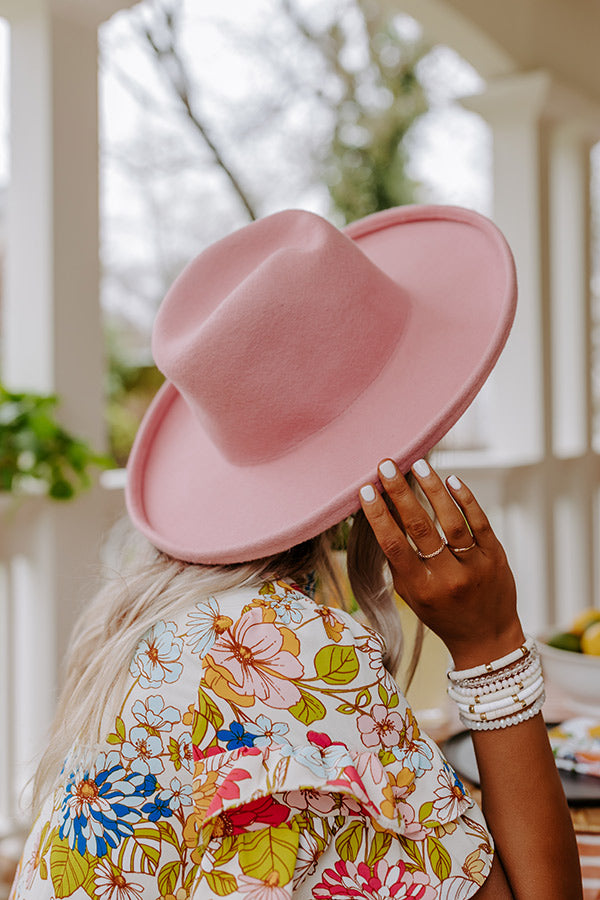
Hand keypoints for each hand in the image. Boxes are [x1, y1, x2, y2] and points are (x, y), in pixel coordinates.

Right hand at [359, 458, 524, 668]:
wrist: (486, 638)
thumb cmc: (440, 612)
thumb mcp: (411, 593)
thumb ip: (398, 558)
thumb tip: (382, 513)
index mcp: (420, 588)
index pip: (394, 545)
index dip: (378, 516)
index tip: (365, 490)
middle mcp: (448, 578)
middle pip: (420, 528)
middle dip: (401, 493)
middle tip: (387, 466)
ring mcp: (475, 566)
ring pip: (452, 521)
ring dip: (433, 489)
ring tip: (419, 464)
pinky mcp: (496, 557)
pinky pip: (479, 522)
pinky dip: (465, 499)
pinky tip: (451, 480)